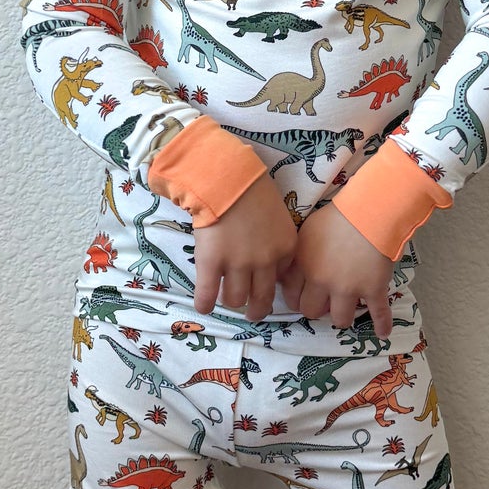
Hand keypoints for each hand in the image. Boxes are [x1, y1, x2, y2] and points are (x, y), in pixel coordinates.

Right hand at [191, 171, 299, 320]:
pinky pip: (208, 294)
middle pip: (262, 298)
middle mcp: (265, 262)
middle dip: (257, 309)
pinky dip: (205, 303)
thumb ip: (277, 239)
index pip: (282, 279)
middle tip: (252, 313)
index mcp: (285, 248)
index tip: (264, 285)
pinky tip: (202, 306)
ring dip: (230, 302)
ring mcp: (238, 265)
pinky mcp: (212, 263)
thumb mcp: (278, 214)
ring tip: (223, 299)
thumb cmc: (252, 187)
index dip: (271, 283)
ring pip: (235, 298)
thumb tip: (269, 259)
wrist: (226, 176)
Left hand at [278, 201, 394, 337]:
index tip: (303, 297)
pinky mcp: (373, 289)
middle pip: (311, 312)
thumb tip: (286, 276)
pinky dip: (382, 325)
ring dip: (342, 316)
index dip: (296, 298)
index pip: (291, 296)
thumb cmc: (336, 216)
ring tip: (347, 311)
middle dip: (317, 309)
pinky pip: (377, 313)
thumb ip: (296, 255)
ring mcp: (348, 289)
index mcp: (304, 266)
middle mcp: (322, 282)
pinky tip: (383, 333)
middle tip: (324, 302)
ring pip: (340, 319)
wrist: (369, 211)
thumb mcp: (306, 232)